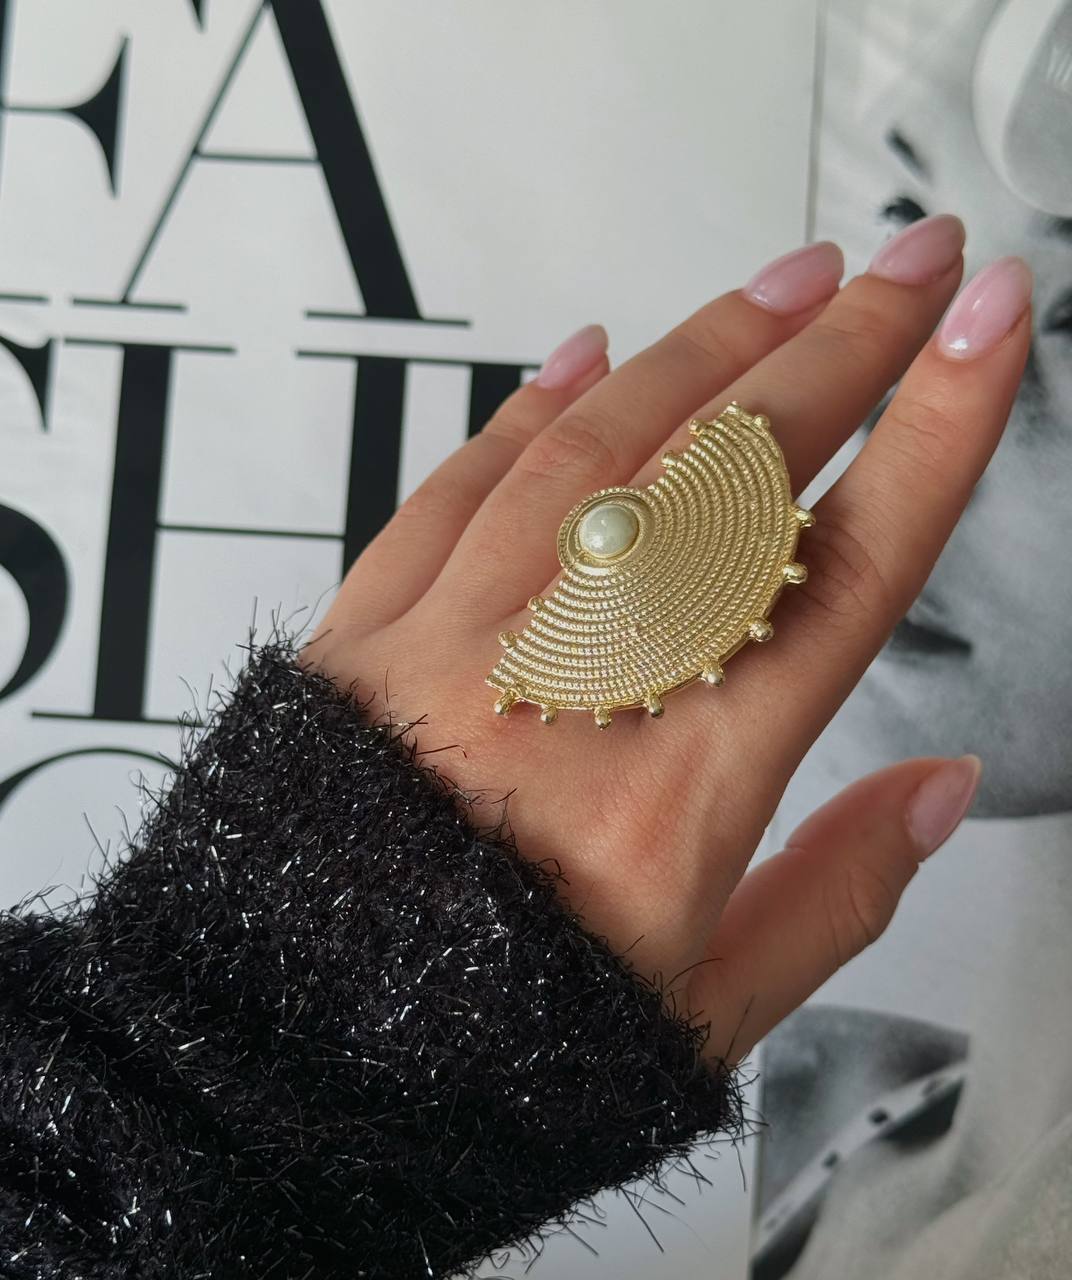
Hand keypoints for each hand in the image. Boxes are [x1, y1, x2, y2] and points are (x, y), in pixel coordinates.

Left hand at [304, 219, 1029, 1061]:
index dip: (934, 431)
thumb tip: (939, 789)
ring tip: (785, 284)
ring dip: (706, 347)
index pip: (841, 568)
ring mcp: (463, 636)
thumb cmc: (490, 1049)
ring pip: (603, 444)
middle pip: (732, 474)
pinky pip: (461, 483)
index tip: (984, 330)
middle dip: (843, 349)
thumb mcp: (704, 1012)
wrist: (291, 1058)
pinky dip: (530, 407)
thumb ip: (838, 891)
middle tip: (910, 268)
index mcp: (684, 783)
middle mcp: (579, 684)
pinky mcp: (367, 626)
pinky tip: (586, 352)